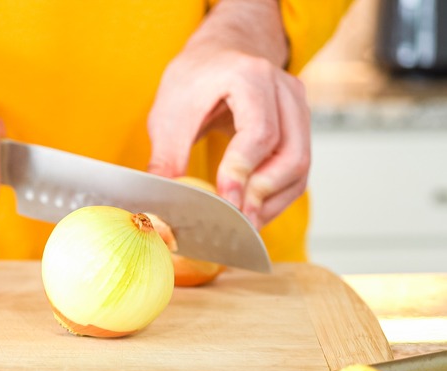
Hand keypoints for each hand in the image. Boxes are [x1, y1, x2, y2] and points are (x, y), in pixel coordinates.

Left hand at [147, 0, 309, 228]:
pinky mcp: (300, 128)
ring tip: (242, 223)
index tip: (225, 200)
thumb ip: (166, 159)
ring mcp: (298, 108)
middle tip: (234, 220)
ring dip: (271, 201)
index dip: (242, 170)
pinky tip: (252, 212)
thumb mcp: (168, 114)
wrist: (217, 57)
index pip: (259, 131)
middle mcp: (284, 89)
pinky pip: (298, 172)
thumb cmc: (193, 81)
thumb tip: (159, 206)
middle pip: (291, 153)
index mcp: (250, 76)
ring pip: (300, 166)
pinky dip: (277, 197)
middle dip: (261, 193)